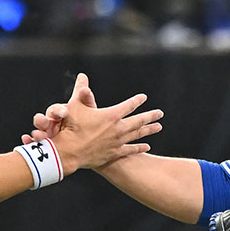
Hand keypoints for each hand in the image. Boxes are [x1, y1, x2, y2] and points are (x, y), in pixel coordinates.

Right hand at [23, 74, 161, 173]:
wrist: (69, 151)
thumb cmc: (71, 127)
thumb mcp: (75, 105)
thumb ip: (81, 90)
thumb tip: (82, 76)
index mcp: (112, 115)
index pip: (129, 105)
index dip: (136, 101)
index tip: (143, 97)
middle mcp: (118, 129)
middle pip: (139, 121)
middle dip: (150, 116)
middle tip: (160, 113)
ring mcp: (118, 142)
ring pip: (137, 135)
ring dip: (149, 130)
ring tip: (159, 127)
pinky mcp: (114, 154)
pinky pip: (130, 150)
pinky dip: (139, 148)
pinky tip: (147, 146)